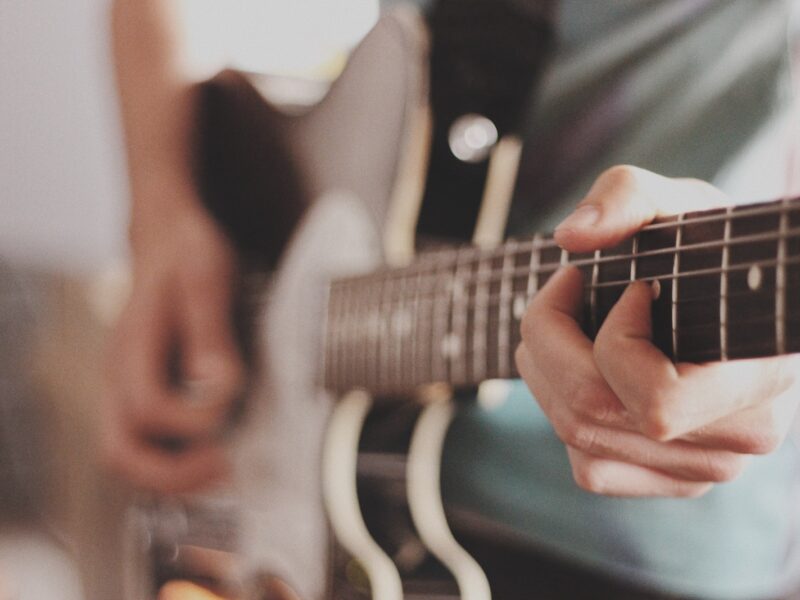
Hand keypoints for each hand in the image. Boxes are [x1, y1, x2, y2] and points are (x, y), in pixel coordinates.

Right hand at [103, 198, 244, 493]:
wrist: (169, 240)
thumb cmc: (188, 254)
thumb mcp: (207, 279)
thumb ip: (210, 332)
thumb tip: (218, 386)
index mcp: (132, 348)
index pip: (147, 407)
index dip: (192, 419)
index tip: (233, 403)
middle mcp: (121, 377)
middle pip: (120, 452)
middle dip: (173, 475)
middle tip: (226, 468)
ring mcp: (129, 389)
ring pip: (132, 458)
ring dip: (176, 477)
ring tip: (227, 469)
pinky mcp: (147, 394)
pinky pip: (152, 446)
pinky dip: (180, 463)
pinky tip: (220, 452)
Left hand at [515, 165, 799, 496]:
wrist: (724, 295)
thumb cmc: (701, 251)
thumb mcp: (674, 204)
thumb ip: (627, 197)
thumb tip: (571, 237)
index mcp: (759, 375)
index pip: (659, 402)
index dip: (617, 342)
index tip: (630, 286)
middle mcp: (738, 438)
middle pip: (593, 415)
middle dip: (550, 340)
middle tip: (563, 290)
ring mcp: (704, 469)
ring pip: (580, 440)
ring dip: (545, 372)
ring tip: (559, 323)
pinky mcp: (672, 480)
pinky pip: (590, 467)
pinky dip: (563, 413)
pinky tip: (578, 369)